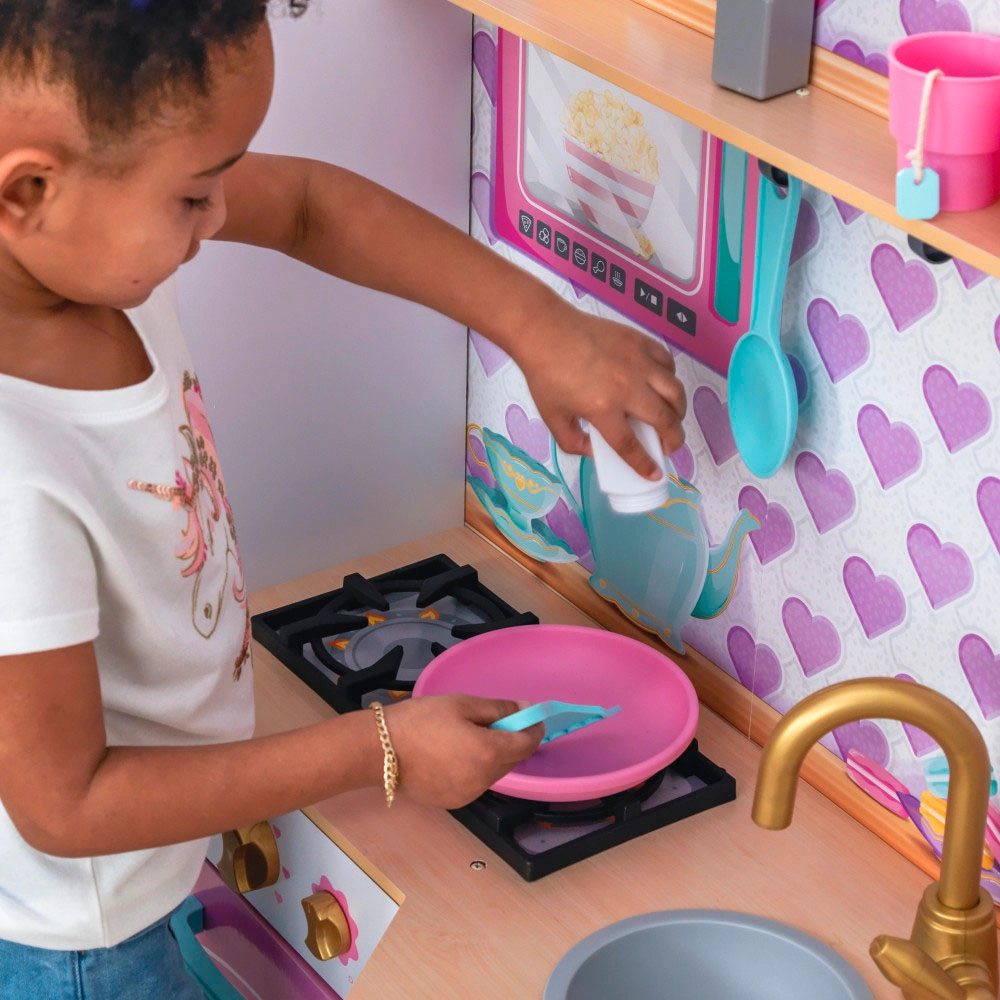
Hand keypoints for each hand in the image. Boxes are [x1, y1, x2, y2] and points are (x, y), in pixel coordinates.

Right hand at [381, 694, 542, 808]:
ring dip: (492, 756)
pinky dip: (474, 769)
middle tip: (494, 722)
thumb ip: (498, 710)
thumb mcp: (462, 705)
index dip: (534, 729)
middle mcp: (484, 781)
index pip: (527, 744)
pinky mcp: (452, 803)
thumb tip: (524, 710)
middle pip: (511, 760)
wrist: (378, 750)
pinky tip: (454, 755)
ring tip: (468, 737)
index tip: (532, 717)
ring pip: (493, 774)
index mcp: (489, 754)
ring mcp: (468, 795)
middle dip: (511, 741)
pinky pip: (475, 783)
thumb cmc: (420, 720)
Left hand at [514, 301, 686, 478]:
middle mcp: (627, 386)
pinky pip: (668, 364)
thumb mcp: (553, 418)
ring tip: (672, 419)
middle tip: (669, 446)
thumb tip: (597, 452)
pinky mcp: (641, 342)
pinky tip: (662, 387)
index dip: (645, 464)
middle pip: (663, 420)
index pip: (630, 445)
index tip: (655, 473)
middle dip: (673, 440)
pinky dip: (670, 379)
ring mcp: (638, 361)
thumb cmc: (546, 375)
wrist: (545, 332)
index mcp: (602, 408)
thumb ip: (574, 443)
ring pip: (674, 392)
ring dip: (678, 411)